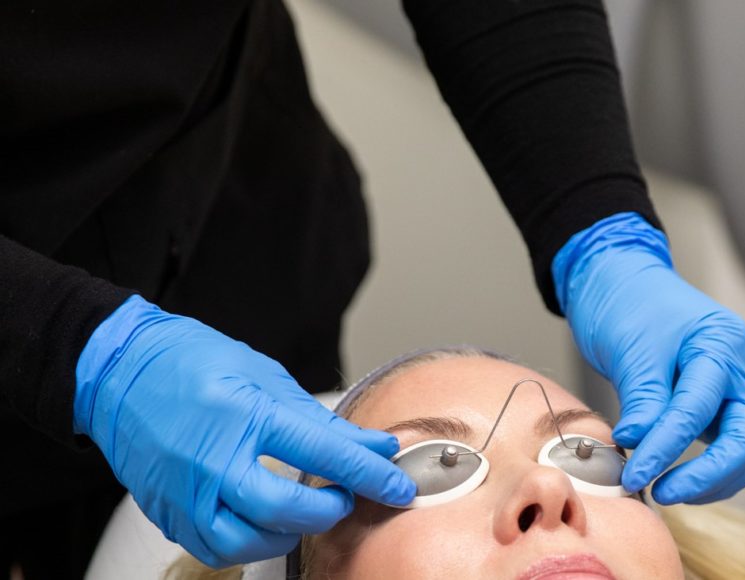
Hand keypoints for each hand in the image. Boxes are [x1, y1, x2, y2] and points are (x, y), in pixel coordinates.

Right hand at [74, 296, 414, 566]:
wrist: (118, 368)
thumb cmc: (191, 362)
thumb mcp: (266, 377)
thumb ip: (321, 421)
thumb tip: (372, 446)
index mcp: (244, 415)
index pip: (324, 454)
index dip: (370, 474)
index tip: (398, 485)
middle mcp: (211, 458)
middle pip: (285, 510)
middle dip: (330, 510)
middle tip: (345, 496)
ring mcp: (183, 489)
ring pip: (246, 540)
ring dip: (287, 533)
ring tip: (304, 511)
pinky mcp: (166, 509)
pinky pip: (213, 546)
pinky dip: (247, 542)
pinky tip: (264, 522)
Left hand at [553, 213, 744, 503]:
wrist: (619, 281)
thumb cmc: (627, 302)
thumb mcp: (633, 346)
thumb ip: (643, 397)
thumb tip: (640, 445)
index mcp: (721, 343)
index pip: (700, 407)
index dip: (666, 447)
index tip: (636, 472)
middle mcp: (737, 368)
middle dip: (711, 474)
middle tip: (663, 491)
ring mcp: (733, 388)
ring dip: (714, 479)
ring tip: (666, 489)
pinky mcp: (718, 406)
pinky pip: (728, 448)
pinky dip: (708, 470)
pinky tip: (675, 479)